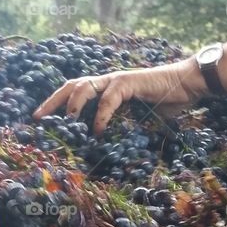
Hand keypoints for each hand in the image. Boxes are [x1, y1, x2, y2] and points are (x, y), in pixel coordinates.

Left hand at [33, 58, 207, 133]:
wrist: (187, 85)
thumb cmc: (163, 102)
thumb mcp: (135, 118)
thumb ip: (118, 126)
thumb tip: (102, 147)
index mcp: (104, 88)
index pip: (73, 91)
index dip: (55, 103)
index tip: (39, 119)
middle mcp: (106, 81)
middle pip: (71, 85)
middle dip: (52, 101)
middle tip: (39, 118)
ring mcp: (116, 80)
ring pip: (85, 86)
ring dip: (73, 104)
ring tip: (68, 123)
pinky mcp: (129, 82)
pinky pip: (109, 98)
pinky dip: (101, 115)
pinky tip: (98, 130)